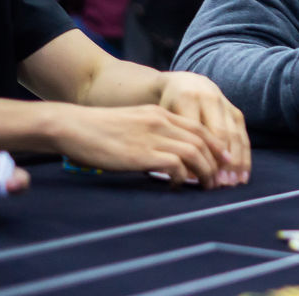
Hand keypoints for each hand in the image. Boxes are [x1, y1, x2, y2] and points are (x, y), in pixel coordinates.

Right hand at [53, 104, 228, 188]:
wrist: (73, 126)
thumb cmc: (98, 129)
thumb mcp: (133, 122)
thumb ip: (153, 131)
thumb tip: (167, 153)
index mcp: (161, 113)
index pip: (199, 128)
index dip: (216, 144)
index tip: (225, 159)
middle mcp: (162, 122)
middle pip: (202, 141)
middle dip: (215, 162)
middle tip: (219, 179)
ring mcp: (154, 137)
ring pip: (194, 153)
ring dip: (205, 172)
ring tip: (206, 186)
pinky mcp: (143, 153)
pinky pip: (176, 166)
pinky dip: (183, 178)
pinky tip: (178, 186)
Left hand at [158, 72, 249, 184]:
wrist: (185, 83)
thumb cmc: (167, 107)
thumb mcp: (162, 119)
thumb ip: (170, 142)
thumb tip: (181, 175)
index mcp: (187, 99)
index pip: (197, 132)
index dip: (200, 156)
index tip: (199, 179)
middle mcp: (209, 99)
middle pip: (219, 133)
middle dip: (222, 161)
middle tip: (220, 184)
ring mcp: (225, 104)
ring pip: (234, 134)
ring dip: (236, 161)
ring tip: (233, 183)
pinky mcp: (235, 111)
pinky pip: (243, 134)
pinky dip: (244, 156)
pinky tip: (243, 174)